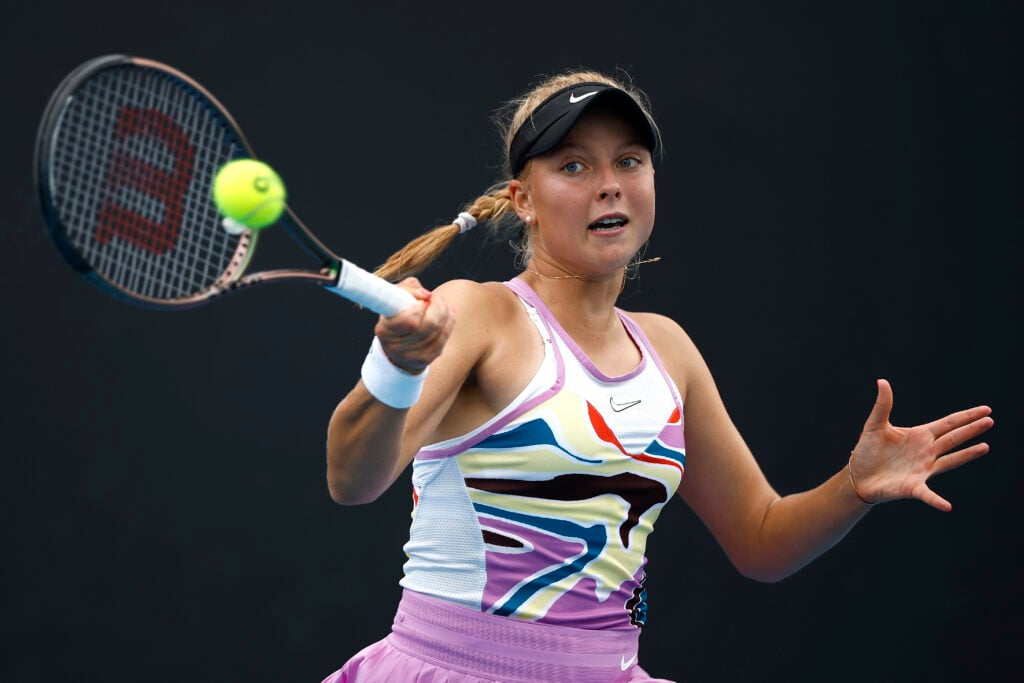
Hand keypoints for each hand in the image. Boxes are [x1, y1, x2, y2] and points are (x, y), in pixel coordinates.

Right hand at [373, 277, 453, 373]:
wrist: (396, 346)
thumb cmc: (397, 315)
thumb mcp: (396, 298)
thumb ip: (408, 289)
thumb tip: (426, 295)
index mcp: (384, 330)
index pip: (409, 320)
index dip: (419, 308)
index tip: (422, 301)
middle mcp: (395, 346)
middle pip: (429, 325)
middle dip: (438, 307)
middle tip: (436, 299)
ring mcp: (411, 356)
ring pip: (438, 331)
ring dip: (444, 313)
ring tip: (441, 305)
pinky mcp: (424, 360)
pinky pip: (443, 340)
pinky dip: (449, 324)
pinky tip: (449, 315)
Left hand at [849, 379, 992, 509]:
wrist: (858, 476)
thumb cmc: (868, 451)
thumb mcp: (875, 425)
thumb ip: (882, 405)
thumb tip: (882, 381)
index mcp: (920, 436)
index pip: (947, 423)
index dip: (965, 416)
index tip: (985, 410)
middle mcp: (926, 452)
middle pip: (953, 438)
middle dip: (971, 429)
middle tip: (990, 420)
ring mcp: (923, 470)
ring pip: (949, 461)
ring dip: (966, 455)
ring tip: (985, 447)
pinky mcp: (913, 487)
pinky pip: (927, 495)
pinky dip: (936, 500)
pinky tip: (947, 506)